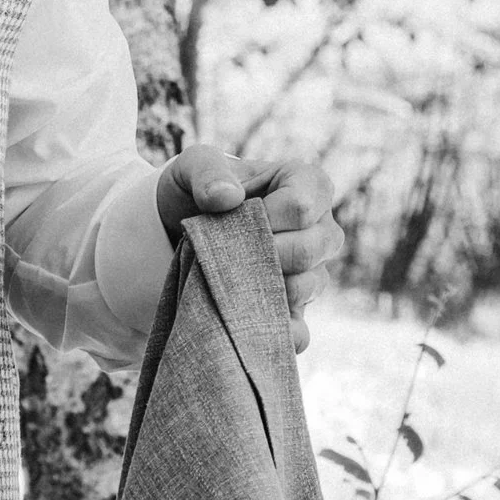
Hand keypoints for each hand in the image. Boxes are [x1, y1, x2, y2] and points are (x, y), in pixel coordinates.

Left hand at [156, 144, 342, 350]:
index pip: (302, 207)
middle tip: (227, 252)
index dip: (264, 218)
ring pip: (305, 288)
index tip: (233, 217)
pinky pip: (301, 330)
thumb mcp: (192, 166)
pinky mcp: (295, 308)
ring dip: (262, 286)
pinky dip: (278, 333)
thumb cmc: (198, 190)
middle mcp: (321, 229)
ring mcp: (312, 271)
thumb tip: (227, 199)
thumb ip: (208, 172)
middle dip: (262, 254)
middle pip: (310, 250)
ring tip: (228, 275)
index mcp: (308, 184)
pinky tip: (249, 329)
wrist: (178, 229)